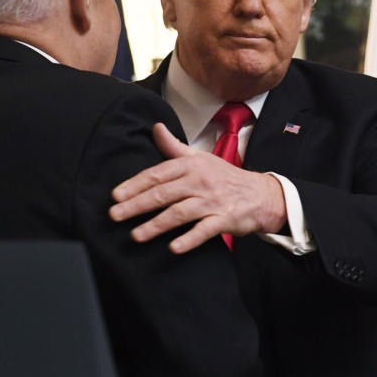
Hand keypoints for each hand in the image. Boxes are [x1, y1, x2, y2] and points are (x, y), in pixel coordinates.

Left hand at [110, 123, 286, 252]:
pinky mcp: (224, 220)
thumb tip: (155, 128)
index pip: (158, 174)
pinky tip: (173, 248)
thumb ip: (174, 147)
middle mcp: (200, 182)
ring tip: (136, 235)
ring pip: (179, 213)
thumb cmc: (226, 177)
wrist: (261, 194)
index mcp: (191, 166)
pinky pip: (204, 230)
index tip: (116, 195)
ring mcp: (212, 201)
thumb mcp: (200, 158)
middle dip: (137, 205)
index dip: (135, 184)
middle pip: (163, 194)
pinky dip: (189, 239)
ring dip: (156, 225)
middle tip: (115, 215)